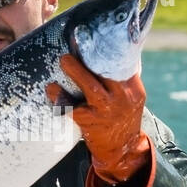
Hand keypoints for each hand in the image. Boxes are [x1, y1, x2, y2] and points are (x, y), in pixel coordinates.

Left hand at [46, 53, 150, 184]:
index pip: (123, 64)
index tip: (98, 35)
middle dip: (93, 56)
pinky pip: (72, 108)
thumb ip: (122, 79)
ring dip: (76, 72)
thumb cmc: (123, 118)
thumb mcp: (131, 98)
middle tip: (78, 40)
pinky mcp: (90, 122)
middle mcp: (123, 98)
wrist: (123, 150)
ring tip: (64, 60)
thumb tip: (108, 52)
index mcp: (133, 89)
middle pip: (107, 72)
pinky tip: (52, 88)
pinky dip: (60, 98)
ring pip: (91, 88)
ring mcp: (106, 111)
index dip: (109, 49)